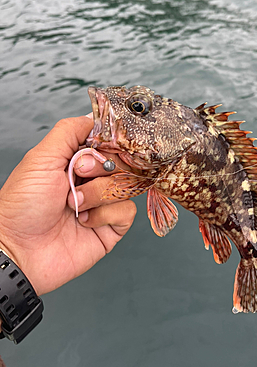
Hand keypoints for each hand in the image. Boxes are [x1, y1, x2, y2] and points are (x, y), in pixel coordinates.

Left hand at [0, 116, 135, 295]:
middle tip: (77, 174)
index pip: (108, 142)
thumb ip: (69, 131)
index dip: (109, 142)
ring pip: (126, 185)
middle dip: (99, 167)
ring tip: (74, 204)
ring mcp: (102, 205)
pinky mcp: (110, 228)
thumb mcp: (42, 157)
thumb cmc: (22, 205)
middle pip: (121, 161)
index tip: (101, 145)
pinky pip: (127, 211)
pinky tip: (85, 221)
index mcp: (76, 162)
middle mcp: (92, 181)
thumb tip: (95, 116)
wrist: (19, 250)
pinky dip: (105, 214)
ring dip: (98, 193)